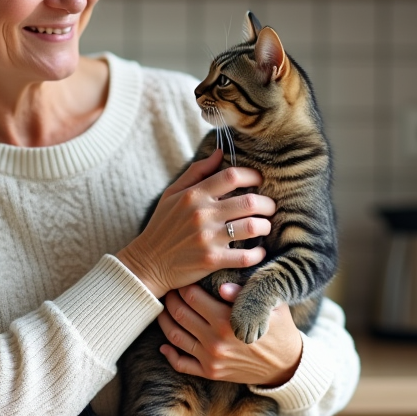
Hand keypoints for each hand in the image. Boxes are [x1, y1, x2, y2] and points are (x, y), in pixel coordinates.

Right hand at [116, 149, 275, 298]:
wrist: (148, 263)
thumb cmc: (162, 226)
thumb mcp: (172, 193)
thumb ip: (196, 171)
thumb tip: (220, 152)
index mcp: (194, 195)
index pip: (232, 176)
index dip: (253, 176)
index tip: (259, 182)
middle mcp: (202, 214)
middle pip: (249, 201)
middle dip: (267, 203)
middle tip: (269, 207)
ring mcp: (207, 238)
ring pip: (252, 227)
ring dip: (265, 226)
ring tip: (264, 226)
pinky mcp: (212, 261)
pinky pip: (246, 256)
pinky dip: (258, 253)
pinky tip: (259, 250)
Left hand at [156, 283, 302, 387]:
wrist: (286, 365)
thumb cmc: (278, 328)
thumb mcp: (271, 305)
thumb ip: (245, 293)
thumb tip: (222, 286)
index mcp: (227, 320)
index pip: (192, 296)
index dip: (183, 285)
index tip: (182, 278)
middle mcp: (215, 340)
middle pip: (179, 313)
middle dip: (170, 298)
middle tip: (169, 289)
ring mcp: (210, 358)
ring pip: (174, 336)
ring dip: (164, 320)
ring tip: (164, 309)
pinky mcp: (210, 372)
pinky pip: (181, 364)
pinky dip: (169, 353)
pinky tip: (165, 344)